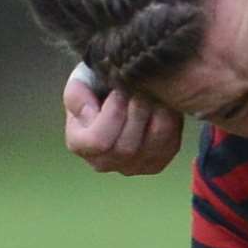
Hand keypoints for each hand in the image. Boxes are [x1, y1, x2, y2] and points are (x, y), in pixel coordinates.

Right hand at [63, 75, 182, 175]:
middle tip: (140, 87)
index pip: (98, 141)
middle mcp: (103, 163)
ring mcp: (131, 167)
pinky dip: (170, 120)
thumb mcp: (81, 80)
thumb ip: (77, 95)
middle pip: (126, 147)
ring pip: (152, 145)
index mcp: (80, 144)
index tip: (118, 91)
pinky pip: (170, 145)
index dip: (112, 113)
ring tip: (151, 92)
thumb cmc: (97, 83)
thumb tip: (90, 114)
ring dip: (155, 112)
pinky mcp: (156, 163)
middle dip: (137, 109)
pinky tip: (161, 103)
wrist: (121, 88)